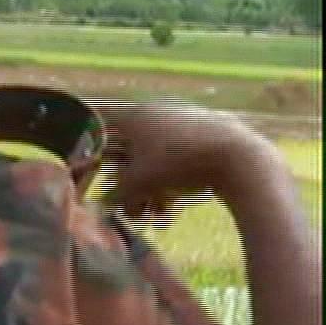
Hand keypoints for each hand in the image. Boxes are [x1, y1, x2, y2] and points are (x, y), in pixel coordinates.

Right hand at [97, 102, 274, 221]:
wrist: (239, 158)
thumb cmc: (178, 163)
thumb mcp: (140, 182)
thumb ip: (116, 193)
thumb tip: (101, 203)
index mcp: (135, 116)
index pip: (100, 120)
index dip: (90, 140)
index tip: (86, 161)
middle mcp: (156, 113)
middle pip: (129, 147)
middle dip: (125, 179)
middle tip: (126, 203)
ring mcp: (182, 123)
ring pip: (154, 156)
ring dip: (148, 185)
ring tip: (151, 211)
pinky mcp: (204, 135)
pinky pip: (176, 157)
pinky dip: (169, 179)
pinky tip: (170, 204)